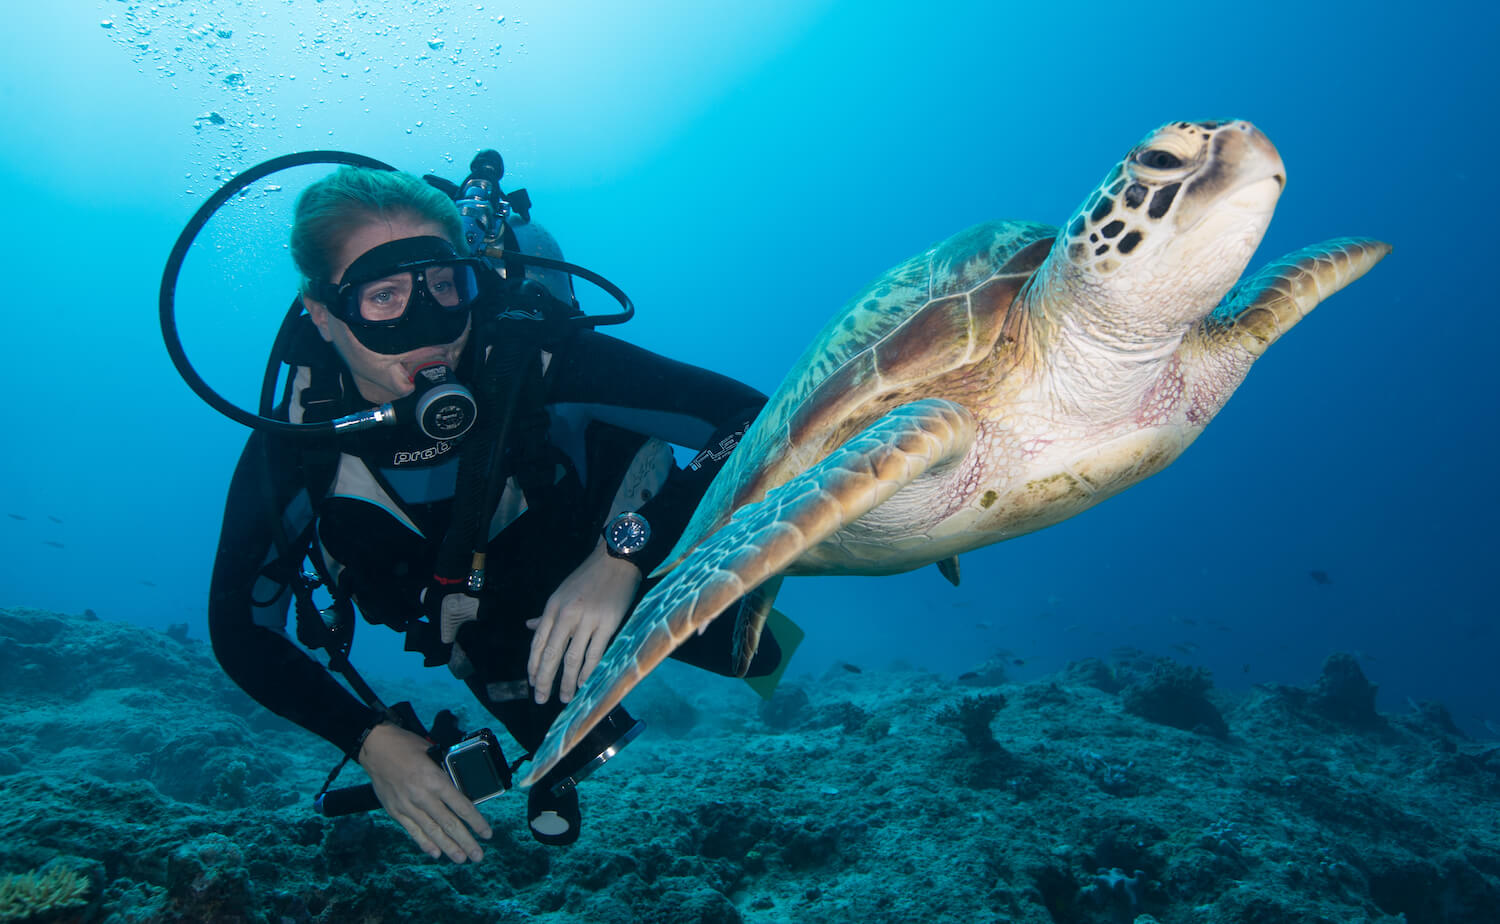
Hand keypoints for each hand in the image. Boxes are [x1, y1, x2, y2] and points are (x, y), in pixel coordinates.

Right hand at [358, 722, 492, 862]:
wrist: (376, 748)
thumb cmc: (407, 746)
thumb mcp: (433, 754)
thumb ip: (445, 774)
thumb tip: (460, 790)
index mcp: (435, 780)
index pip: (461, 806)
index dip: (476, 822)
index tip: (487, 833)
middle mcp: (422, 796)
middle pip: (449, 824)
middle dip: (466, 842)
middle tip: (478, 856)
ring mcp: (408, 806)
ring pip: (432, 832)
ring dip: (448, 847)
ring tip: (461, 859)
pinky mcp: (395, 812)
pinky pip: (413, 831)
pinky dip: (424, 843)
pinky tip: (436, 853)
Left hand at [527, 541, 641, 704]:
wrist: (615, 560)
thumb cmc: (587, 577)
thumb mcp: (560, 593)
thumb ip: (546, 614)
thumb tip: (529, 627)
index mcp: (553, 608)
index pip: (538, 643)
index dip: (534, 666)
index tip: (533, 683)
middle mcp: (567, 615)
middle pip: (552, 654)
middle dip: (545, 680)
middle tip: (541, 699)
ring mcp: (588, 620)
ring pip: (573, 658)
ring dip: (567, 682)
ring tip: (565, 698)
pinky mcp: (608, 624)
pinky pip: (595, 654)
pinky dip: (587, 672)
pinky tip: (583, 684)